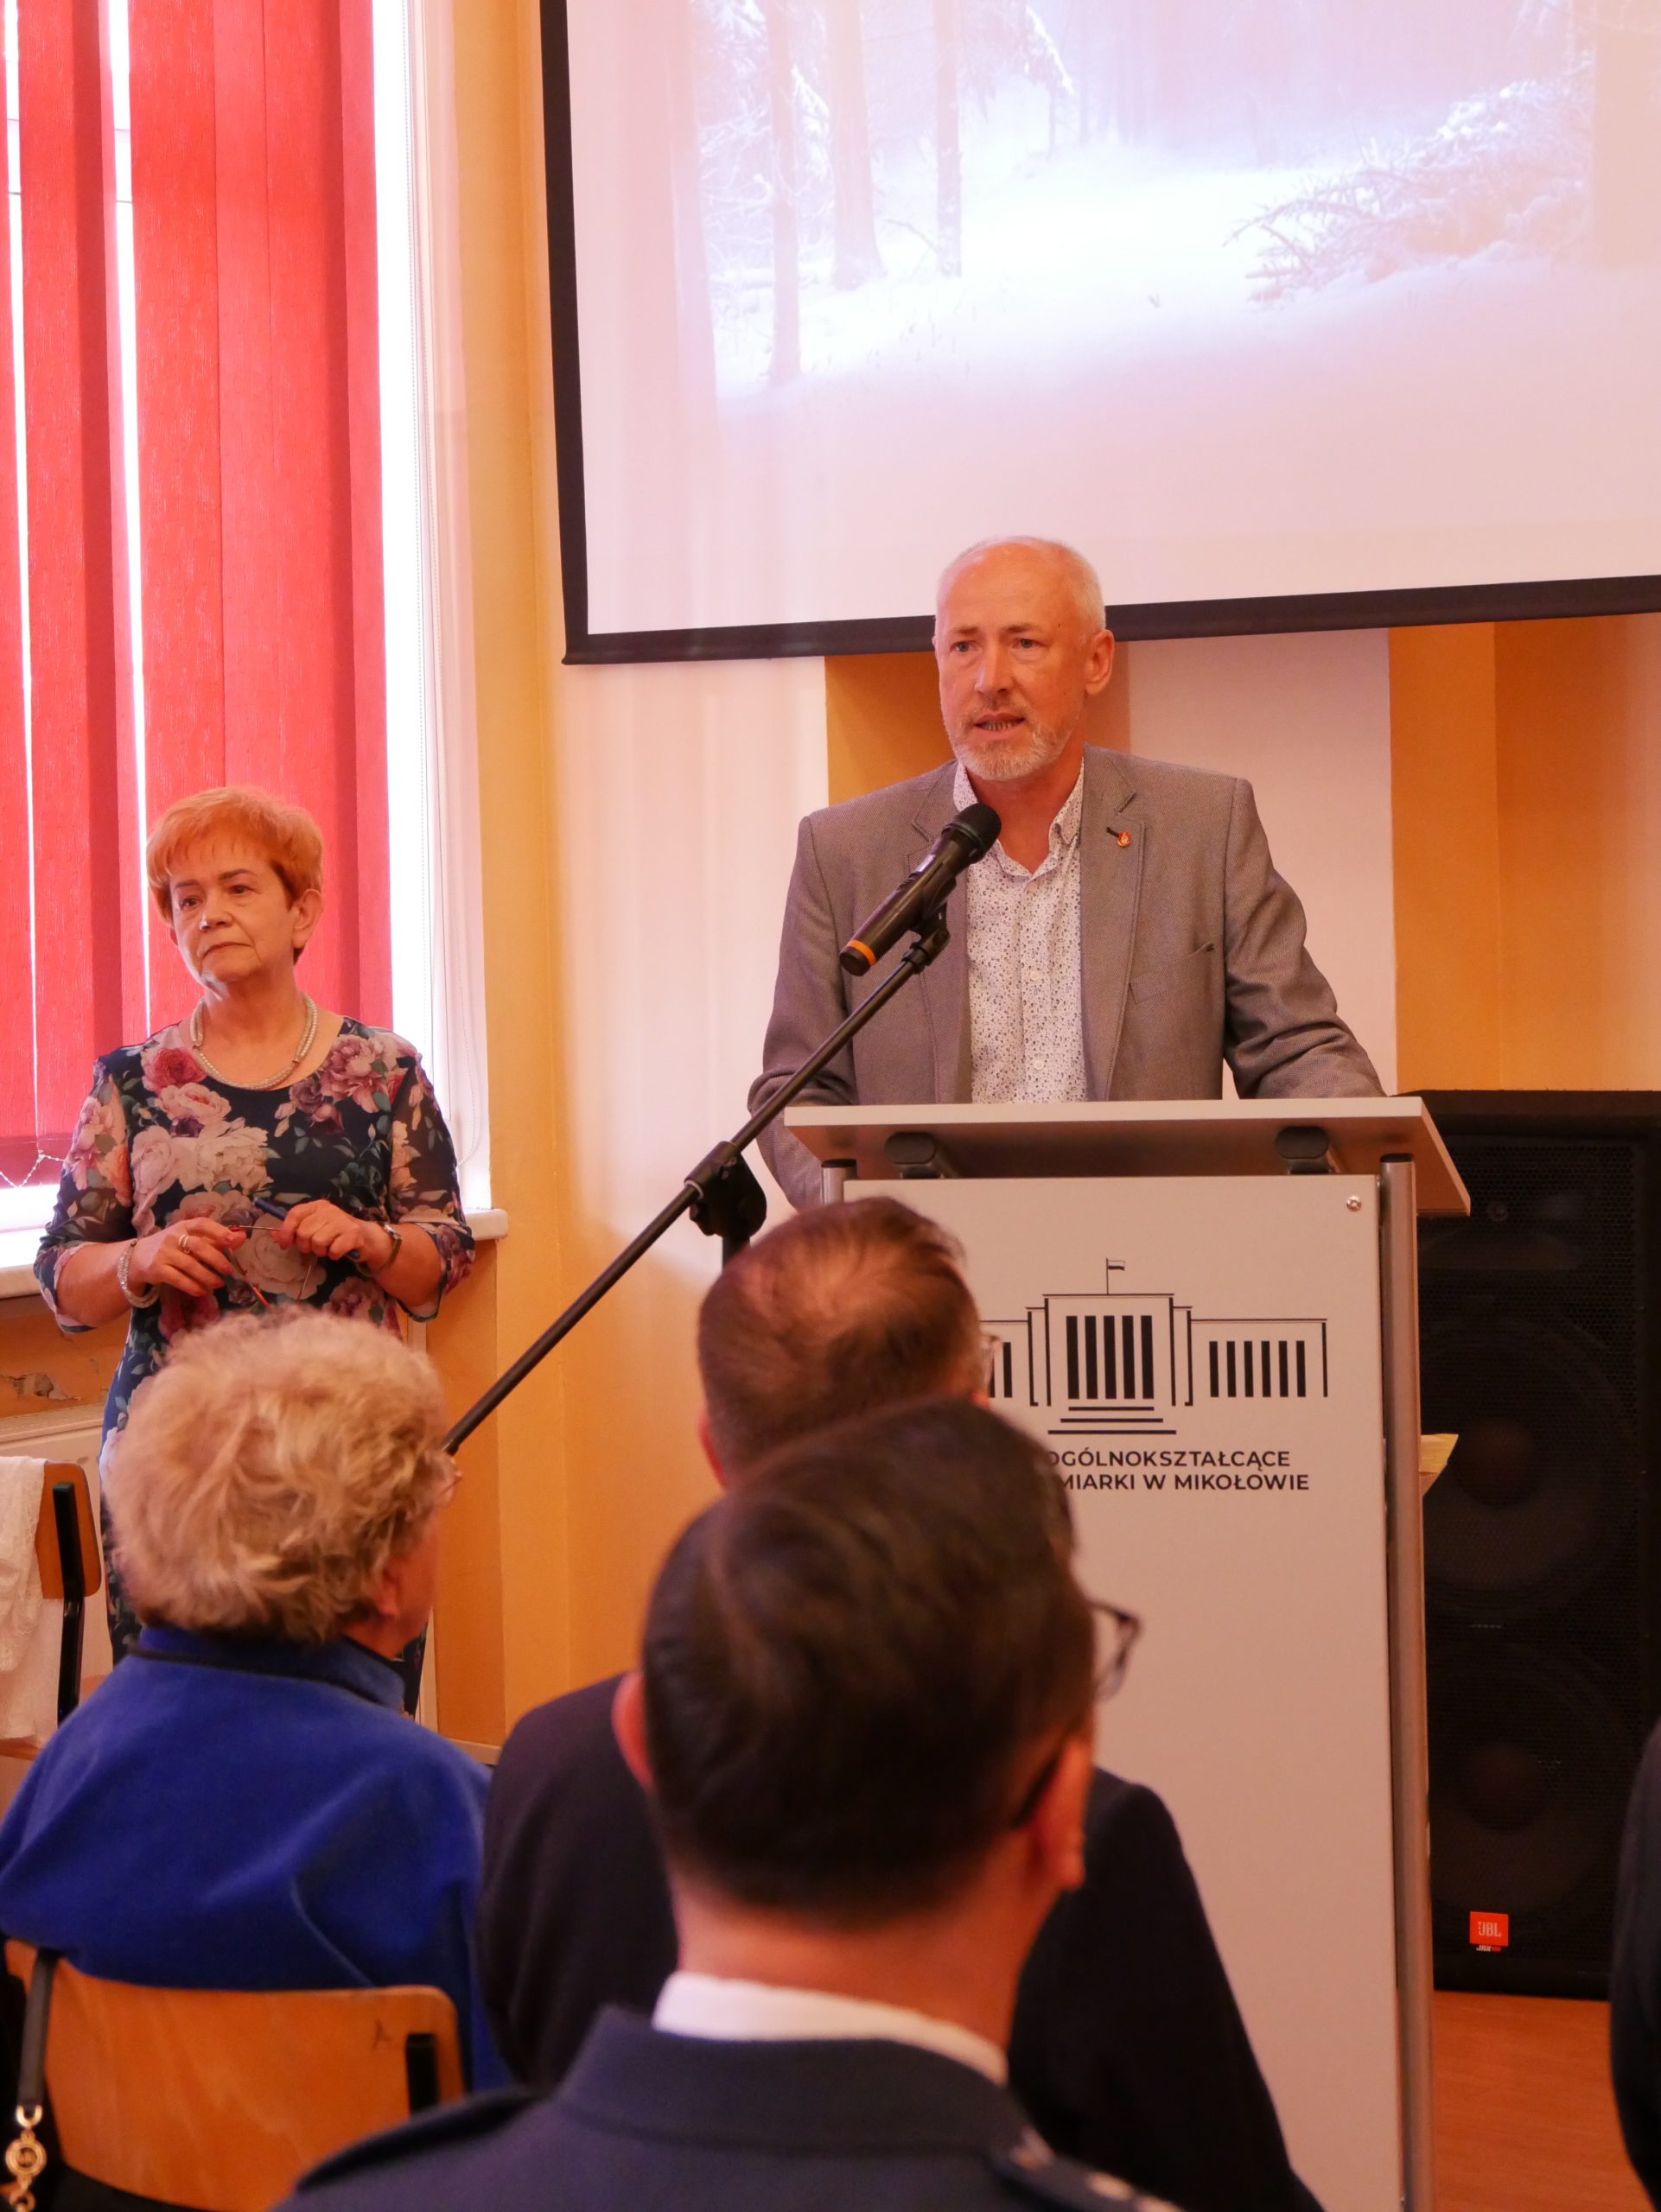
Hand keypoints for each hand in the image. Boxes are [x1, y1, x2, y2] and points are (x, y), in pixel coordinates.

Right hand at [129, 1218, 245, 1297]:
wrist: (137, 1257)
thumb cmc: (172, 1247)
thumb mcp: (191, 1239)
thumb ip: (215, 1239)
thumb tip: (242, 1237)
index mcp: (184, 1226)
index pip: (202, 1224)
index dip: (218, 1231)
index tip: (233, 1240)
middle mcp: (173, 1237)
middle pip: (198, 1246)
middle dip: (216, 1259)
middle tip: (229, 1270)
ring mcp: (164, 1253)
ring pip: (190, 1265)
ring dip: (207, 1276)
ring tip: (219, 1284)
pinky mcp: (157, 1269)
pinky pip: (178, 1279)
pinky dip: (192, 1286)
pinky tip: (202, 1292)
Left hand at [276, 1201, 394, 1271]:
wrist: (367, 1238)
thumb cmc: (336, 1233)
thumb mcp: (314, 1229)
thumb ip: (295, 1231)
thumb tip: (274, 1235)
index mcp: (317, 1206)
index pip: (295, 1214)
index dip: (286, 1230)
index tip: (284, 1244)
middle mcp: (329, 1210)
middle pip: (304, 1232)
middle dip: (306, 1245)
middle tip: (316, 1247)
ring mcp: (342, 1221)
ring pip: (318, 1242)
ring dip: (321, 1251)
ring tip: (329, 1248)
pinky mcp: (353, 1234)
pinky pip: (333, 1250)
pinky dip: (334, 1255)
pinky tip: (339, 1251)